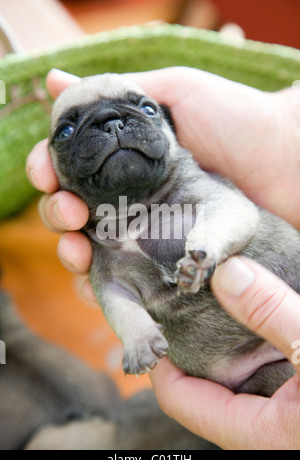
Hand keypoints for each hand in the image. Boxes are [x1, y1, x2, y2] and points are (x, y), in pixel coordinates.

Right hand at [26, 67, 299, 298]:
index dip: (48, 170)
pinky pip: (121, 279)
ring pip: (88, 248)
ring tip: (78, 247)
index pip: (69, 167)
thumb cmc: (238, 119)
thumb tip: (56, 81)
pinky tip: (92, 280)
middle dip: (56, 212)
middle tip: (71, 211)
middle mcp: (128, 196)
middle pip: (70, 210)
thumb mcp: (178, 91)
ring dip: (70, 250)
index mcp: (124, 159)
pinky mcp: (166, 262)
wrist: (288, 160)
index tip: (47, 173)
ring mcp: (146, 232)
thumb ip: (121, 92)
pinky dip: (98, 285)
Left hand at [150, 256, 299, 449]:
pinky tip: (262, 311)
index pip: (185, 401)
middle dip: (196, 347)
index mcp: (263, 433)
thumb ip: (273, 313)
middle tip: (179, 305)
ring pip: (242, 374)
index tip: (151, 326)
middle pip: (211, 386)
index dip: (163, 366)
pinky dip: (261, 337)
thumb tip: (225, 273)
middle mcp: (269, 428)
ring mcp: (286, 410)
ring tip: (215, 301)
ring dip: (230, 339)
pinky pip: (270, 365)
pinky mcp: (299, 393)